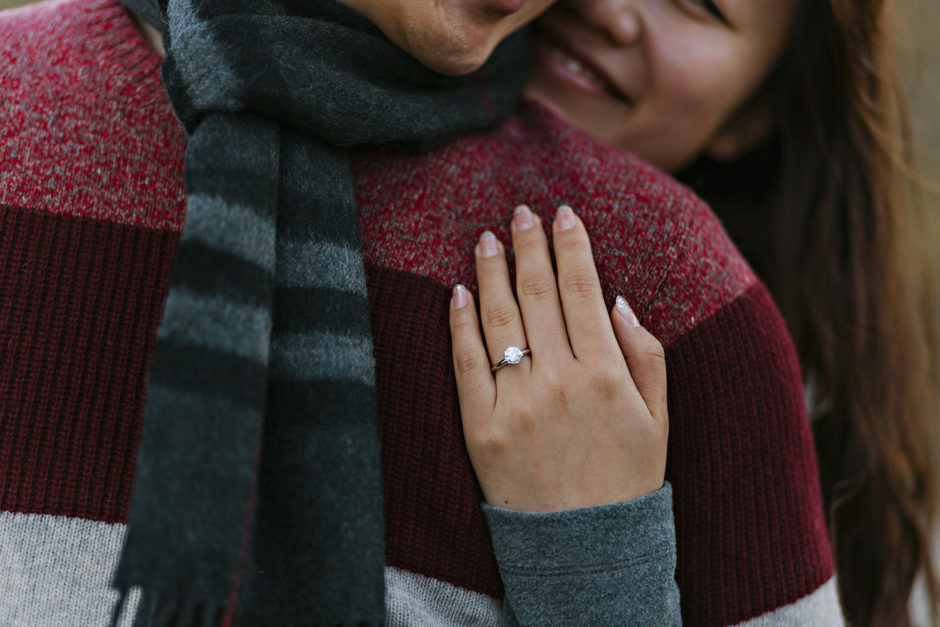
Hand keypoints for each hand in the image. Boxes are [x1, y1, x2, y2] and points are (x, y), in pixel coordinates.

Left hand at [449, 205, 667, 511]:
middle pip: (538, 294)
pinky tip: (459, 292)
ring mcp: (517, 403)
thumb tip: (618, 302)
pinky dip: (461, 323)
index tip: (564, 214)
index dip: (572, 246)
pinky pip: (466, 364)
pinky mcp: (481, 427)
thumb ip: (647, 357)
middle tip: (521, 211)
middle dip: (530, 245)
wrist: (584, 548)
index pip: (582, 290)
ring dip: (492, 271)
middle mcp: (560, 380)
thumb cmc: (626, 481)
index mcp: (606, 373)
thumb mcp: (658, 421)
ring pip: (500, 319)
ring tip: (487, 238)